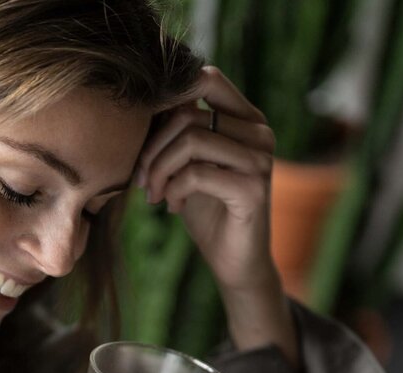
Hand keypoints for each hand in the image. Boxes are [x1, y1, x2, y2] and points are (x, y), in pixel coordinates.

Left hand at [136, 65, 275, 296]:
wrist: (234, 262)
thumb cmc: (208, 212)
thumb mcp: (187, 165)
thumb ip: (176, 132)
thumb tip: (143, 100)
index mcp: (247, 119)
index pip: (206, 80)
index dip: (168, 99)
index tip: (143, 136)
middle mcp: (260, 132)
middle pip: (189, 113)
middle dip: (153, 147)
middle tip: (142, 179)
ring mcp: (260, 159)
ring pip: (191, 141)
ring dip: (159, 170)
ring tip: (154, 194)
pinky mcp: (253, 188)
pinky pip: (196, 174)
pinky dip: (174, 190)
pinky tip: (172, 207)